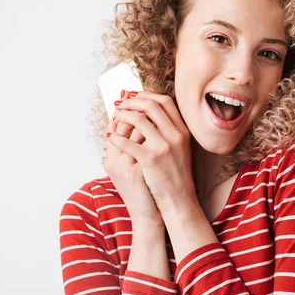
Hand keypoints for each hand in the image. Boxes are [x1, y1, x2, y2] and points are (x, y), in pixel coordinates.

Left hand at [108, 90, 195, 213]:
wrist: (179, 199)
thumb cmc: (176, 174)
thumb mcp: (180, 148)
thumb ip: (170, 130)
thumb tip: (150, 112)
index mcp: (183, 130)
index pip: (165, 101)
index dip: (147, 95)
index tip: (134, 96)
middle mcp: (175, 135)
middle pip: (152, 105)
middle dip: (132, 101)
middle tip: (120, 103)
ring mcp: (164, 147)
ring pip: (139, 120)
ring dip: (123, 115)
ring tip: (115, 117)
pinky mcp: (151, 159)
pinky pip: (128, 142)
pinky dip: (117, 137)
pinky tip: (111, 137)